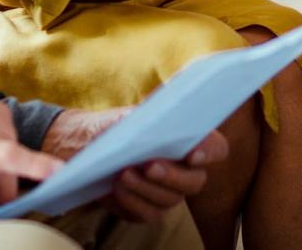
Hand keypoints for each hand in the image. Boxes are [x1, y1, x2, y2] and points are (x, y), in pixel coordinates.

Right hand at [0, 77, 62, 223]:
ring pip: (4, 142)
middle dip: (7, 154)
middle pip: (3, 126)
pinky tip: (54, 175)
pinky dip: (34, 166)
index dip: (1, 139)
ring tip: (1, 192)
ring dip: (9, 170)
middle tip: (4, 185)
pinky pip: (8, 155)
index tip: (5, 160)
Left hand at [43, 109, 228, 223]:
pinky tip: (116, 188)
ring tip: (122, 174)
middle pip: (194, 182)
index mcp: (188, 141)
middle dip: (172, 175)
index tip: (193, 153)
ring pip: (168, 200)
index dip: (210, 152)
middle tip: (149, 166)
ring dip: (145, 188)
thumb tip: (174, 89)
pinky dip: (131, 202)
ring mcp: (167, 193)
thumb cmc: (115, 126)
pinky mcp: (147, 210)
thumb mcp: (132, 111)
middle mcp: (184, 171)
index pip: (216, 149)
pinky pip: (147, 214)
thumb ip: (155, 105)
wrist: (85, 147)